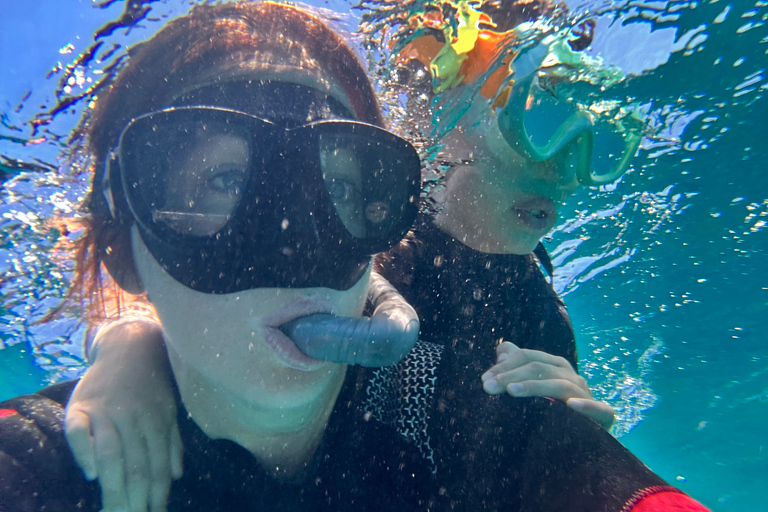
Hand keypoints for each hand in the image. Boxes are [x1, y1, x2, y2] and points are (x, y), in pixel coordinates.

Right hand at [65, 318, 182, 511]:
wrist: (130, 345)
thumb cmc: (151, 383)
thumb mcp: (170, 409)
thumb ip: (172, 442)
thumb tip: (176, 476)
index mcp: (157, 422)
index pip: (156, 466)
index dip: (157, 495)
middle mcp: (132, 418)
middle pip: (134, 466)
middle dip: (135, 500)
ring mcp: (105, 411)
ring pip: (110, 453)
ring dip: (112, 486)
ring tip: (113, 511)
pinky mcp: (80, 405)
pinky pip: (78, 431)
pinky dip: (83, 451)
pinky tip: (89, 474)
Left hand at [481, 342, 614, 429]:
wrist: (584, 440)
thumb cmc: (553, 412)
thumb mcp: (533, 388)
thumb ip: (517, 367)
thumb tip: (502, 350)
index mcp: (556, 366)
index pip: (528, 357)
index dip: (504, 366)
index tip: (484, 380)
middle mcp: (571, 376)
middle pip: (539, 368)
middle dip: (510, 376)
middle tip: (487, 388)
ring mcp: (587, 394)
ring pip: (559, 385)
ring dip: (535, 387)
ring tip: (511, 392)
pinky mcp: (603, 415)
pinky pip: (599, 409)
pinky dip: (586, 405)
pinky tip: (571, 406)